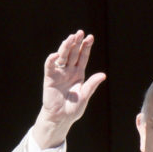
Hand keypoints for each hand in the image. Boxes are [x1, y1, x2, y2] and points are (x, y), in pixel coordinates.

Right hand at [33, 30, 106, 147]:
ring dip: (65, 47)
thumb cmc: (73, 108)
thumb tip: (103, 75)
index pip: (83, 57)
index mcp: (79, 74)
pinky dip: (52, 60)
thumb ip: (92, 85)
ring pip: (62, 57)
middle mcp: (69, 71)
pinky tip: (56, 54)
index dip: (86, 47)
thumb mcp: (85, 95)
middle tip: (80, 33)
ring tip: (70, 38)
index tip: (90, 37)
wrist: (61, 118)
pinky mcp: (49, 78)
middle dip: (76, 43)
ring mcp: (59, 73)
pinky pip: (50, 66)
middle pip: (73, 53)